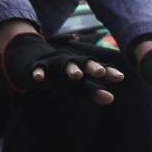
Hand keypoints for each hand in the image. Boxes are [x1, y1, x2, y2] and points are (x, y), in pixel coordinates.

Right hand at [1, 33, 122, 103]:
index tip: (120, 77)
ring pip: (64, 64)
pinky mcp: (38, 65)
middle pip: (83, 63)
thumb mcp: (76, 80)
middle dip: (92, 67)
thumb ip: (93, 90)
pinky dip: (39, 73)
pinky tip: (39, 79)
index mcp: (81, 65)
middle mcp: (70, 62)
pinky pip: (39, 69)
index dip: (109, 72)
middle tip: (101, 72)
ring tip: (77, 75)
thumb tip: (111, 99)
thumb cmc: (59, 71)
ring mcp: (55, 63)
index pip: (98, 68)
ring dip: (71, 69)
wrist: (31, 52)